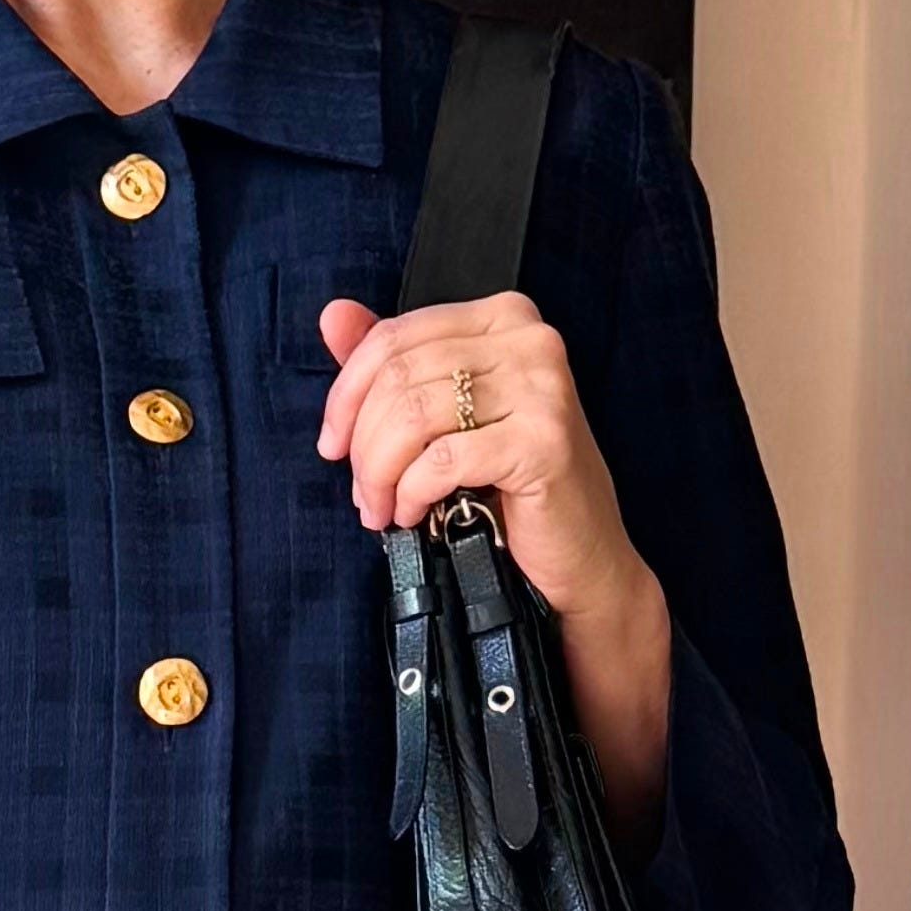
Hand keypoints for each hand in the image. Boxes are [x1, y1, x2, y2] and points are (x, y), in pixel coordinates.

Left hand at [316, 286, 673, 845]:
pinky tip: (419, 524)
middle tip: (362, 500)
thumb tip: (331, 313)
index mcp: (503, 322)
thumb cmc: (507, 523)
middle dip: (360, 439)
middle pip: (397, 367)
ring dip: (381, 471)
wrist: (579, 597)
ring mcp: (545, 384)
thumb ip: (392, 371)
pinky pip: (445, 449)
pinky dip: (415, 490)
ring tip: (386, 519)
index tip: (333, 451)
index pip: (392, 332)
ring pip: (414, 406)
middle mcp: (529, 335)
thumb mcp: (434, 442)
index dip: (348, 390)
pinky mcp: (547, 440)